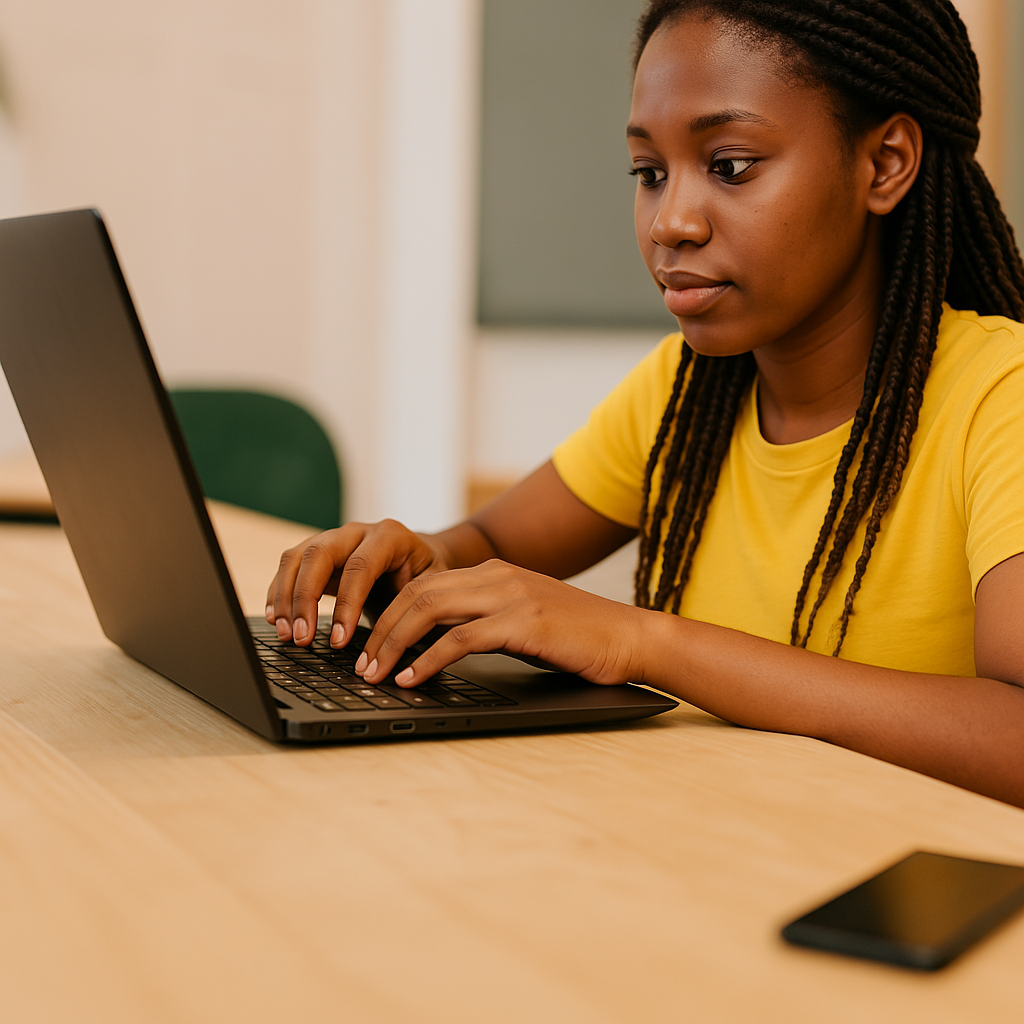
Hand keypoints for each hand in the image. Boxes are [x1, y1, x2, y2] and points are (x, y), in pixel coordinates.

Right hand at [265, 519, 453, 647]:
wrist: (420, 559)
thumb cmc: (427, 577)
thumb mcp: (431, 588)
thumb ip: (413, 608)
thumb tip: (391, 648)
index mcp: (390, 536)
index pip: (360, 566)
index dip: (346, 604)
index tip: (338, 641)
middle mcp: (357, 532)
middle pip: (318, 554)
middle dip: (304, 598)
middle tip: (301, 638)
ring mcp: (333, 539)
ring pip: (296, 558)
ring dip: (285, 597)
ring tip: (285, 634)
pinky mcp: (316, 553)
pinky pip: (289, 567)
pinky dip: (279, 593)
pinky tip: (277, 620)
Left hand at [353, 559, 645, 687]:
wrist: (629, 637)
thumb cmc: (577, 638)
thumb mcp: (521, 621)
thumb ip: (482, 623)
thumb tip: (435, 647)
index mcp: (493, 574)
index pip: (423, 585)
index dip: (388, 614)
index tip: (368, 646)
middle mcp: (496, 576)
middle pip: (417, 593)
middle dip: (380, 628)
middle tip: (359, 663)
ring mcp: (509, 595)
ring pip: (429, 609)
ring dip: (394, 642)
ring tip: (375, 673)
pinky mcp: (522, 621)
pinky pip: (460, 638)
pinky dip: (428, 659)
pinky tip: (413, 677)